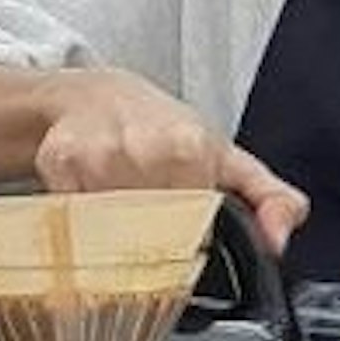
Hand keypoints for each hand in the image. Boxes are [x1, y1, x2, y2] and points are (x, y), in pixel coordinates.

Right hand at [30, 70, 307, 255]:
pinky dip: (79, 223)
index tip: (182, 245)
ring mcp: (99, 154)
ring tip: (122, 214)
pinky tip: (91, 202)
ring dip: (115, 237)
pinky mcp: (59, 159)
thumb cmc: (167, 133)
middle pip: (150, 237)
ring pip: (111, 234)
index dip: (188, 246)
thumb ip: (272, 200)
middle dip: (150, 246)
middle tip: (149, 231)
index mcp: (192, 149)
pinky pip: (72, 219)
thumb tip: (280, 240)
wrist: (98, 95)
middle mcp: (146, 148)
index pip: (193, 229)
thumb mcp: (230, 161)